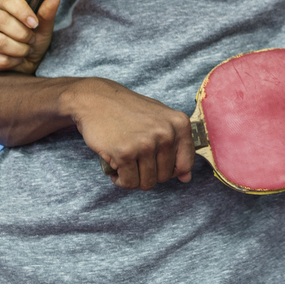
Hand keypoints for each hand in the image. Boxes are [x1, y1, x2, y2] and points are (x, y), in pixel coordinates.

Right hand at [0, 0, 59, 74]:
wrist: (26, 61)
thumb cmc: (32, 38)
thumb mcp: (43, 25)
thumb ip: (46, 12)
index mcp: (0, 1)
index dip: (22, 11)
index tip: (34, 23)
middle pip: (0, 20)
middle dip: (22, 34)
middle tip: (32, 39)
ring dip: (19, 49)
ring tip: (26, 50)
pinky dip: (12, 61)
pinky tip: (16, 59)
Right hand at [61, 77, 196, 190]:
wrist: (97, 100)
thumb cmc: (130, 111)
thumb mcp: (161, 119)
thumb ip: (177, 146)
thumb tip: (186, 178)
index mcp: (180, 124)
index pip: (186, 164)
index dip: (171, 170)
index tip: (157, 162)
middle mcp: (166, 133)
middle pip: (165, 176)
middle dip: (149, 173)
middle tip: (136, 159)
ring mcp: (146, 143)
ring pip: (147, 183)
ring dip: (134, 178)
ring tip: (126, 162)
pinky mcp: (125, 153)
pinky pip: (129, 183)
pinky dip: (121, 180)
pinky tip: (116, 166)